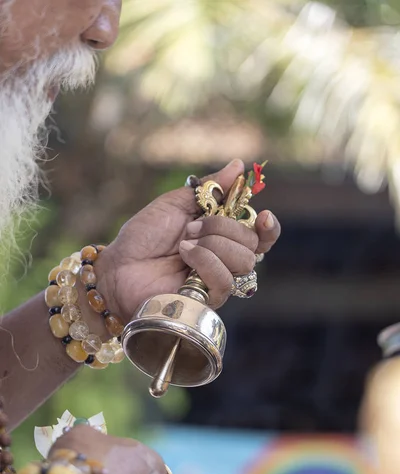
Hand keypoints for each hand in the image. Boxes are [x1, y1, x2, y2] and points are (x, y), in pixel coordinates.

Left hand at [96, 159, 280, 321]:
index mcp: (221, 236)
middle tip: (191, 228)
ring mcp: (216, 281)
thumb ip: (210, 188)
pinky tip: (185, 256)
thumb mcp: (176, 204)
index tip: (263, 215)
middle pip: (252, 245)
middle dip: (223, 228)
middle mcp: (224, 260)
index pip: (260, 236)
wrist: (118, 266)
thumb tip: (239, 165)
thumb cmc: (143, 237)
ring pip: (243, 261)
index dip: (268, 227)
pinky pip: (225, 280)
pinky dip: (206, 261)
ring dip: (213, 244)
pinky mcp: (206, 300)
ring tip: (184, 244)